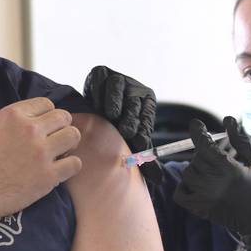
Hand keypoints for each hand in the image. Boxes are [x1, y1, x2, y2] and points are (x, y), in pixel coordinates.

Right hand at [0, 97, 82, 218]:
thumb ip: (13, 121)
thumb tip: (30, 119)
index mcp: (14, 115)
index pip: (47, 104)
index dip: (47, 116)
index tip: (44, 127)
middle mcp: (30, 130)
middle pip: (64, 117)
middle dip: (61, 128)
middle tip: (55, 141)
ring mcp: (41, 152)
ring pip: (73, 136)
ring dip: (69, 144)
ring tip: (59, 154)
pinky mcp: (48, 176)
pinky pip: (75, 163)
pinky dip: (69, 166)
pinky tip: (59, 171)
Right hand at [83, 66, 161, 183]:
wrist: (93, 107)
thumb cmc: (115, 126)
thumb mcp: (131, 138)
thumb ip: (143, 155)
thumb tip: (158, 178)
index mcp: (147, 102)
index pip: (147, 115)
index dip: (143, 129)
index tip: (139, 142)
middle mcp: (134, 89)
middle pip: (134, 102)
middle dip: (131, 117)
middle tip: (126, 131)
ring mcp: (117, 78)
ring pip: (119, 87)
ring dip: (116, 102)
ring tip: (112, 115)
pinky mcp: (100, 72)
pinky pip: (101, 79)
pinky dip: (99, 92)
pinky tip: (96, 104)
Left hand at [173, 116, 250, 250]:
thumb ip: (240, 140)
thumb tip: (227, 120)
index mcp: (230, 170)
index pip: (204, 146)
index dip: (198, 132)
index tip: (196, 124)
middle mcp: (214, 184)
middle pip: (196, 159)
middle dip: (205, 152)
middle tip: (217, 154)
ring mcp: (206, 199)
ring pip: (188, 174)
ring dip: (197, 167)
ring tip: (212, 169)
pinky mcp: (202, 210)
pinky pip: (181, 194)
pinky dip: (184, 186)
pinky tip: (197, 182)